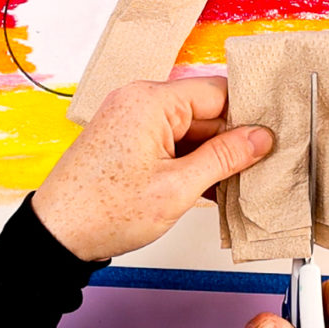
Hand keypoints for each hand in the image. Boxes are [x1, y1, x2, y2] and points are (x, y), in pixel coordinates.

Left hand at [32, 77, 273, 260]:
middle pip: (205, 111)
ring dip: (211, 156)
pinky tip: (207, 187)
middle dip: (231, 140)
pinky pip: (171, 141)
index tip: (272, 136)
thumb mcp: (177, 188)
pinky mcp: (127, 138)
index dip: (248, 115)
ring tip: (232, 184)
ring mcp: (131, 119)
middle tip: (258, 168)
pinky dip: (190, 161)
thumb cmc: (102, 211)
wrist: (56, 234)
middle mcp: (139, 101)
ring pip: (190, 129)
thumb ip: (225, 157)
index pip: (218, 93)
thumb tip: (260, 138)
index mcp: (150, 101)